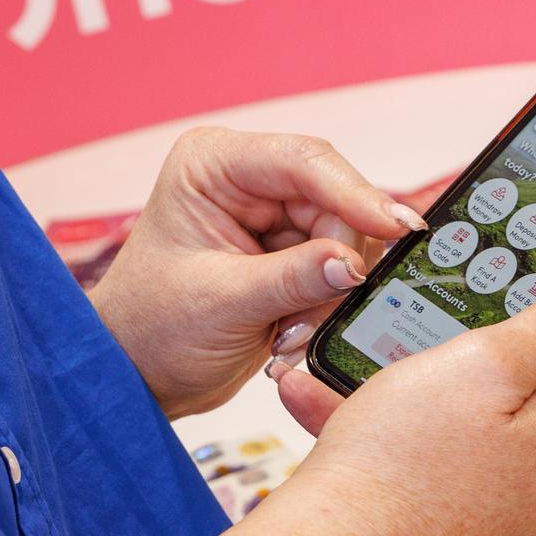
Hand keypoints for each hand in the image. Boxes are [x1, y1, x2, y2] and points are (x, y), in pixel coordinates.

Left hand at [88, 129, 423, 420]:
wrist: (139, 374)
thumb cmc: (151, 330)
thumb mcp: (222, 304)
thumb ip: (292, 280)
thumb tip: (354, 265)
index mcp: (214, 165)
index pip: (303, 162)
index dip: (356, 194)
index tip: (397, 227)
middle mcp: (247, 178)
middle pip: (334, 202)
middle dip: (335, 264)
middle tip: (314, 317)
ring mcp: (271, 213)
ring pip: (344, 238)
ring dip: (330, 292)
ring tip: (289, 334)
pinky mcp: (289, 248)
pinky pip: (337, 266)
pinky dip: (325, 304)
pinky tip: (291, 332)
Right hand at [192, 274, 535, 535]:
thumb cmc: (401, 468)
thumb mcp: (485, 364)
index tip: (520, 280)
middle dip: (483, 347)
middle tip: (434, 321)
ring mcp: (511, 508)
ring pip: (477, 416)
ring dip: (423, 383)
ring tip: (366, 363)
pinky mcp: (464, 522)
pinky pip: (441, 454)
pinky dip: (398, 426)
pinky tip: (337, 403)